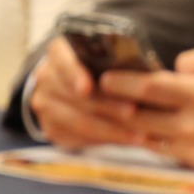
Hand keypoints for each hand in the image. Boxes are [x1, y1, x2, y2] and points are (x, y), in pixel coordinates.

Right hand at [30, 35, 149, 148]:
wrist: (84, 86)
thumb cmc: (109, 68)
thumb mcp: (112, 58)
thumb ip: (121, 64)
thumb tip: (147, 75)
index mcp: (60, 52)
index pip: (62, 61)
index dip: (74, 74)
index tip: (87, 88)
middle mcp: (47, 77)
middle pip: (74, 95)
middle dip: (106, 106)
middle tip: (133, 112)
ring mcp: (46, 104)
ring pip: (77, 121)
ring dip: (110, 129)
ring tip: (139, 134)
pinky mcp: (53, 128)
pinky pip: (78, 138)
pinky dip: (106, 140)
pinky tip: (128, 141)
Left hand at [98, 44, 193, 170]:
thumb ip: (192, 61)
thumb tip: (165, 70)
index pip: (148, 87)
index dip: (120, 83)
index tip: (101, 78)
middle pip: (138, 116)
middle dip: (110, 106)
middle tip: (90, 98)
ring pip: (145, 137)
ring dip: (122, 127)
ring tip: (105, 116)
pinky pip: (163, 151)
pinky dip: (147, 141)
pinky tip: (135, 132)